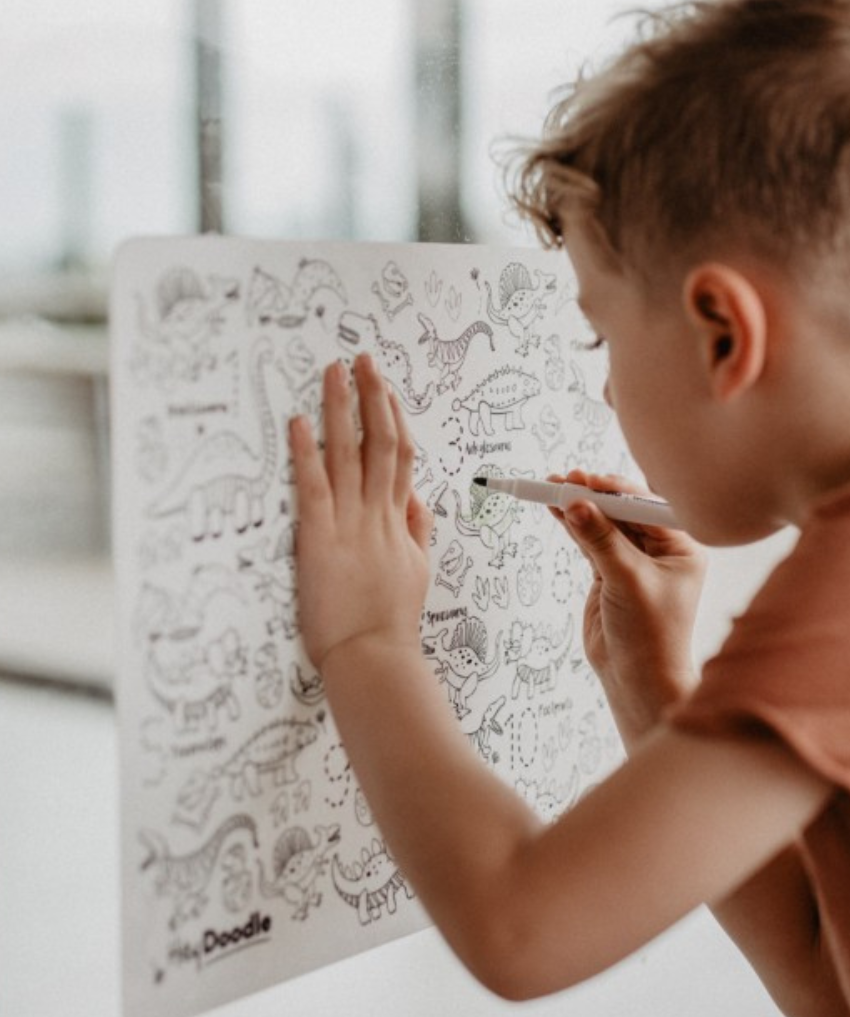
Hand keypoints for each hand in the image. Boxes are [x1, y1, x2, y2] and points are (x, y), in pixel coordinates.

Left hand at [289, 354, 432, 672]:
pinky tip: (298, 422)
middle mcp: (378, 513)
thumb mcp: (417, 570)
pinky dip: (305, 452)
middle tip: (361, 358)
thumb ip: (418, 531)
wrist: (376, 658)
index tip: (384, 389)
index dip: (394, 418)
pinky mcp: (319, 538)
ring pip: (349, 453)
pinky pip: (314, 486)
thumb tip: (417, 500)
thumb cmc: (391, 622)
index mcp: (400, 521)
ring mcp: (350, 523)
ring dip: (341, 408)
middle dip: (371, 395)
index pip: (400, 457)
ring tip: (333, 371)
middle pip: (380, 441)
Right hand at [550, 471, 706, 745]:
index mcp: (680, 546)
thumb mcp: (627, 581)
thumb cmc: (650, 635)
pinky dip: (572, 526)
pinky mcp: (609, 573)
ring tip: (551, 488)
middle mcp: (659, 549)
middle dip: (593, 495)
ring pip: (603, 524)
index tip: (586, 481)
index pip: (644, 506)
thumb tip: (576, 504)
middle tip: (566, 480)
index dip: (614, 491)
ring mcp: (633, 560)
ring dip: (578, 507)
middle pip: (622, 510)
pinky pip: (590, 540)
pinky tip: (555, 509)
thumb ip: (601, 541)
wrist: (638, 679)